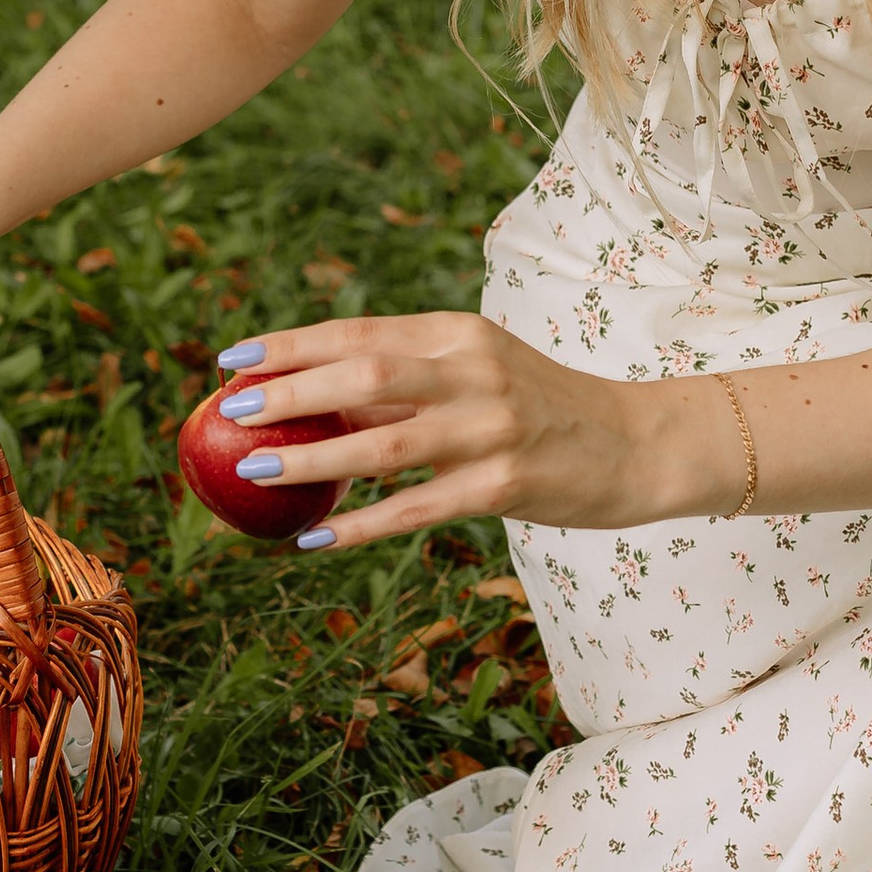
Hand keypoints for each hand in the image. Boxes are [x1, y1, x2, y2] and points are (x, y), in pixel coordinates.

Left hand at [209, 311, 727, 551]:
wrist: (638, 445)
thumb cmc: (542, 407)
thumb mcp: (479, 371)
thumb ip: (408, 379)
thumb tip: (312, 398)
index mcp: (460, 334)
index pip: (360, 333)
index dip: (291, 345)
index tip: (233, 359)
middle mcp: (475, 372)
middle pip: (364, 378)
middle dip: (291, 394)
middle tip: (234, 412)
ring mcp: (492, 430)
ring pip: (383, 446)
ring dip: (311, 460)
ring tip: (252, 471)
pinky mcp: (505, 487)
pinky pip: (418, 509)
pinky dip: (362, 524)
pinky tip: (315, 538)